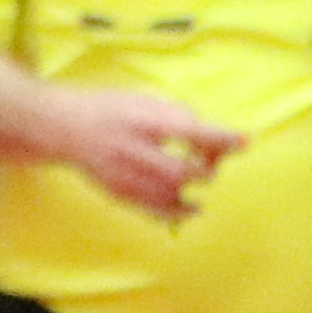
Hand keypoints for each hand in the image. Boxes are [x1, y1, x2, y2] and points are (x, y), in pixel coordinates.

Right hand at [55, 86, 245, 216]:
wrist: (67, 128)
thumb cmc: (111, 109)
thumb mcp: (145, 99)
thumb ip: (176, 114)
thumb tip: (207, 136)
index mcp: (144, 121)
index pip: (191, 132)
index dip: (221, 138)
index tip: (244, 142)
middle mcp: (135, 150)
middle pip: (183, 171)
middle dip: (206, 170)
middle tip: (210, 164)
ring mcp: (126, 175)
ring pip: (170, 195)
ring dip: (193, 195)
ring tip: (200, 190)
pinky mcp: (120, 193)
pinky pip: (153, 210)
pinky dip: (176, 213)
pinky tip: (189, 210)